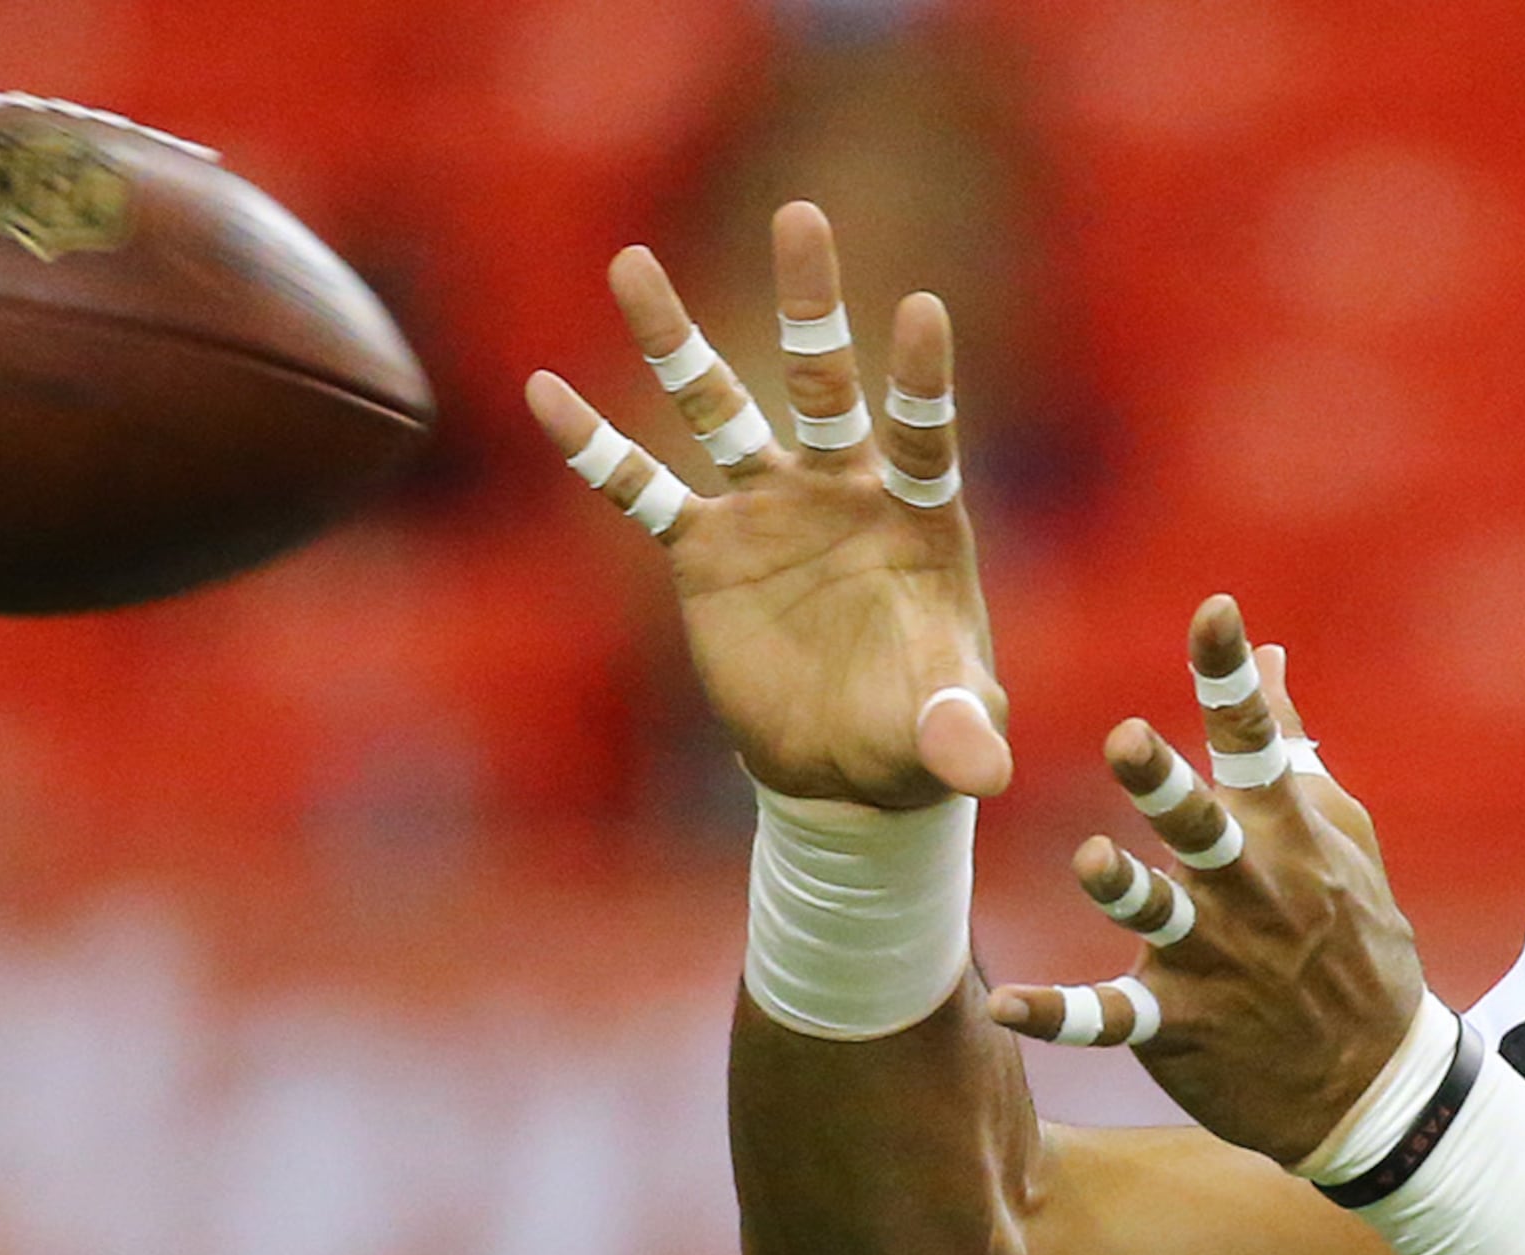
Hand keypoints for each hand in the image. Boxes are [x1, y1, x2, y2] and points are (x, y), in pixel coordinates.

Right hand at [521, 202, 1011, 807]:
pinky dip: (596, 449)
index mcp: (913, 516)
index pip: (919, 433)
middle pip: (821, 382)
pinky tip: (545, 392)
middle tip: (798, 216)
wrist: (845, 765)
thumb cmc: (915, 732)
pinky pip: (641, 491)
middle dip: (809, 304)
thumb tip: (978, 768)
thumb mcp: (947, 735)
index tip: (923, 309)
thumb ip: (963, 732)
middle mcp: (838, 493)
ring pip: (716, 410)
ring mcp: (765, 513)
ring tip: (631, 263)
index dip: (920, 379)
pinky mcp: (704, 552)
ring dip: (673, 342)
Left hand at [987, 597, 1429, 1165]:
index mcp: (1290, 837)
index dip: (1233, 678)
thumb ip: (1292, 747)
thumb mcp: (1342, 840)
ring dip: (1123, 890)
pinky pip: (1112, 1020)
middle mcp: (1254, 893)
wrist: (1372, 1084)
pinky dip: (1058, 1016)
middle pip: (1203, 829)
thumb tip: (1269, 655)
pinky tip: (1002, 1005)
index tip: (1215, 613)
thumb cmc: (1355, 941)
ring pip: (1162, 917)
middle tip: (1126, 739)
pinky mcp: (1181, 1027)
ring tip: (1091, 861)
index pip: (1259, 744)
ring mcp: (1217, 962)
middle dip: (1167, 786)